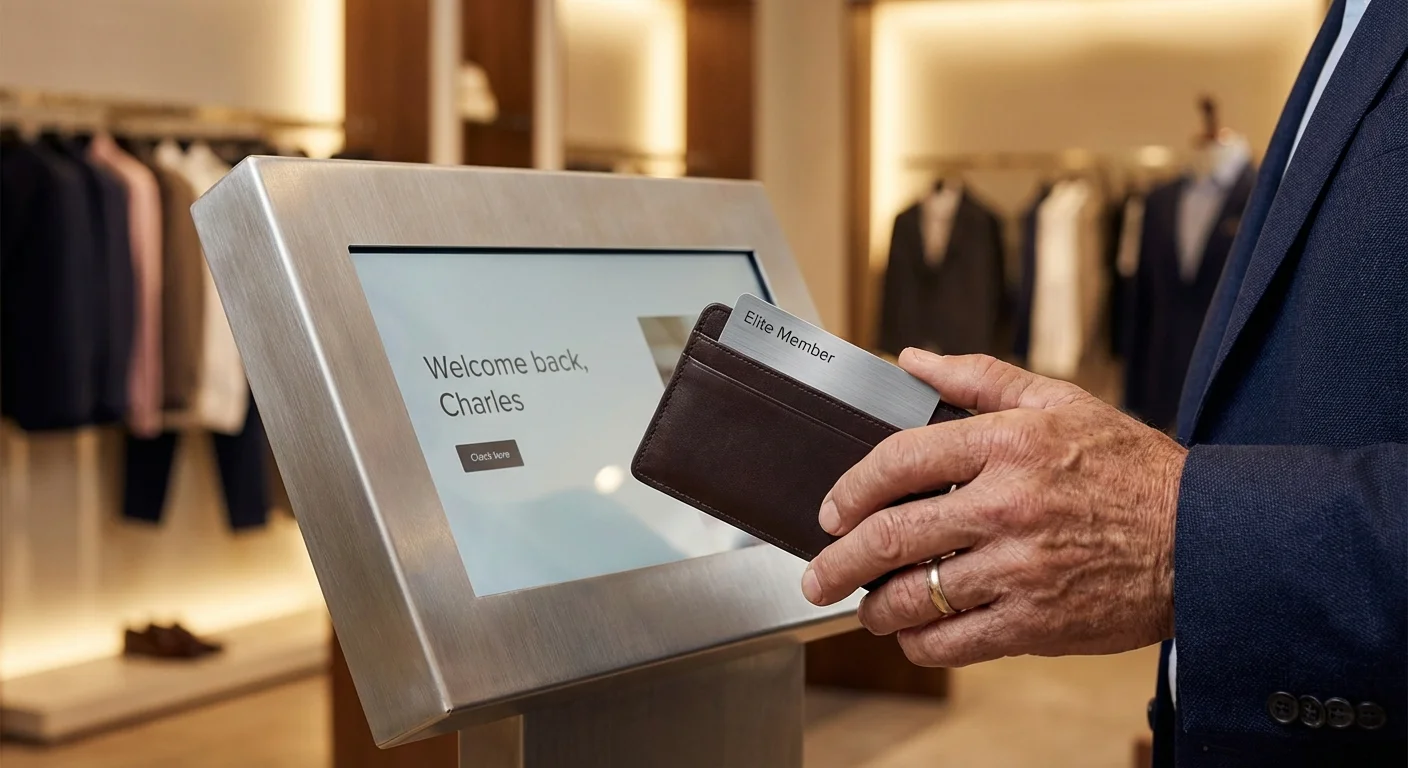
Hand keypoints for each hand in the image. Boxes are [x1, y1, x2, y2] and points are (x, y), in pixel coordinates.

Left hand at [800, 350, 1186, 666]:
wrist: (1202, 539)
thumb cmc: (1130, 469)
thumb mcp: (1060, 402)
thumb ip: (978, 377)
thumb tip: (913, 360)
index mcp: (1008, 444)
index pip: (899, 461)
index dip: (851, 489)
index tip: (832, 510)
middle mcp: (1006, 505)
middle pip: (891, 536)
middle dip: (838, 562)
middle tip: (818, 575)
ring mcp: (1019, 567)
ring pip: (915, 596)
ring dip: (875, 607)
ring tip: (866, 607)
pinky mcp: (1035, 622)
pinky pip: (953, 642)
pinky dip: (920, 643)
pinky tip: (915, 634)